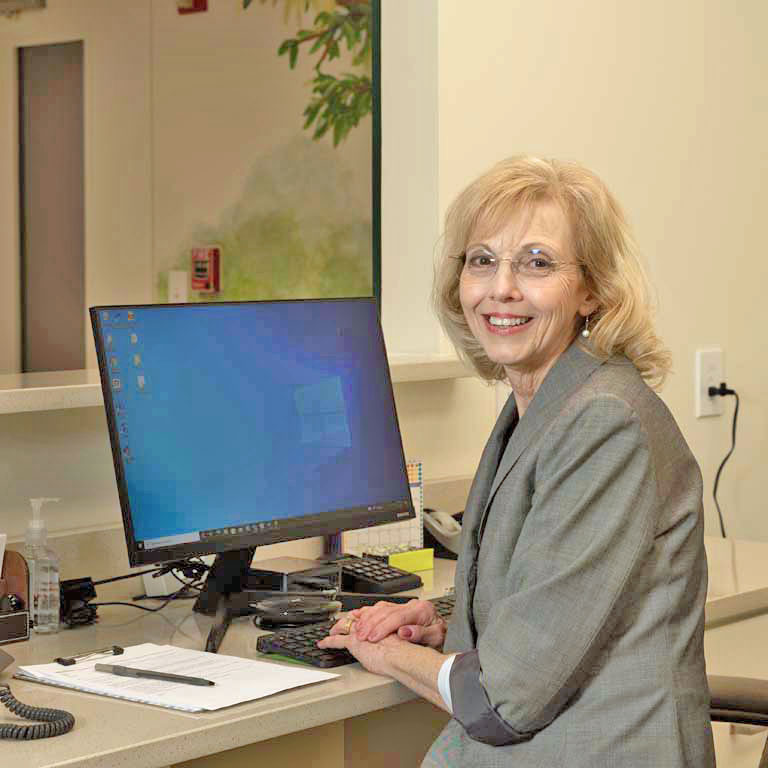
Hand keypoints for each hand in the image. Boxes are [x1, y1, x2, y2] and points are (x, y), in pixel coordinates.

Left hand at [318, 623, 406, 676]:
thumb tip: (394, 637)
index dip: (360, 615)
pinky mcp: (352, 642)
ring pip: (344, 626)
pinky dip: (328, 642)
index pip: (365, 614)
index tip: (356, 615)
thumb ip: (391, 635)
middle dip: (346, 619)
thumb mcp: (398, 637)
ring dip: (336, 628)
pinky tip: (322, 644)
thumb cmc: (402, 650)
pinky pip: (336, 641)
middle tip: (341, 622)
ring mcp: (359, 632)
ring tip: (330, 632)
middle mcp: (367, 623)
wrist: (399, 654)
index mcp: (379, 620)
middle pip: (353, 617)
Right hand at [330, 599, 445, 647]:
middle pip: (386, 611)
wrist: (445, 629)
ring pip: (381, 607)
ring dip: (366, 618)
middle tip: (359, 636)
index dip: (383, 627)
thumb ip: (420, 634)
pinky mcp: (398, 608)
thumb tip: (404, 632)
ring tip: (356, 628)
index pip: (397, 617)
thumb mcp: (436, 637)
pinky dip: (368, 611)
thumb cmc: (440, 635)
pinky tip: (357, 615)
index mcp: (421, 610)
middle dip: (371, 624)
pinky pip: (380, 606)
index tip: (372, 638)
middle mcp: (411, 605)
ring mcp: (404, 605)